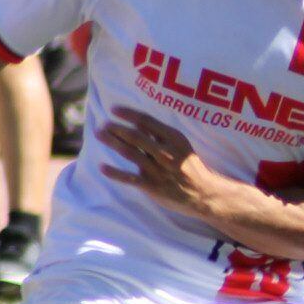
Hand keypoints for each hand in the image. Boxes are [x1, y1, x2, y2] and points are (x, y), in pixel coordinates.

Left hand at [98, 107, 221, 214]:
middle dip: (116, 128)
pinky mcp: (153, 186)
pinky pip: (130, 178)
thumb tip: (136, 124)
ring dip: (112, 143)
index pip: (147, 121)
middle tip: (102, 124)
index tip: (114, 109)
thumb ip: (160, 135)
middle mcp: (166, 153)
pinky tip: (102, 167)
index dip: (128, 114)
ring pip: (130, 153)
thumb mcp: (180, 145)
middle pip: (135, 136)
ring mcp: (159, 170)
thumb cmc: (189, 166)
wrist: (203, 193)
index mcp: (174, 139)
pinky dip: (115, 173)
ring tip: (99, 135)